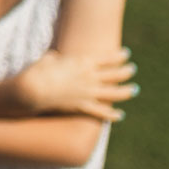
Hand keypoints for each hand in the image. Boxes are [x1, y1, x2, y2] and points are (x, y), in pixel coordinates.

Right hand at [13, 47, 137, 120]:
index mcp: (83, 62)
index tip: (126, 54)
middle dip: (126, 71)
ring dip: (127, 91)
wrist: (34, 89)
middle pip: (116, 74)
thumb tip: (56, 57)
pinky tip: (120, 115)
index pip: (108, 58)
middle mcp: (90, 77)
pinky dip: (113, 114)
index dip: (119, 56)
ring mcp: (89, 93)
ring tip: (134, 89)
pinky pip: (103, 112)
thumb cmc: (39, 70)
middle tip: (132, 69)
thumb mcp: (49, 57)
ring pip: (116, 93)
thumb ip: (57, 57)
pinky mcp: (83, 107)